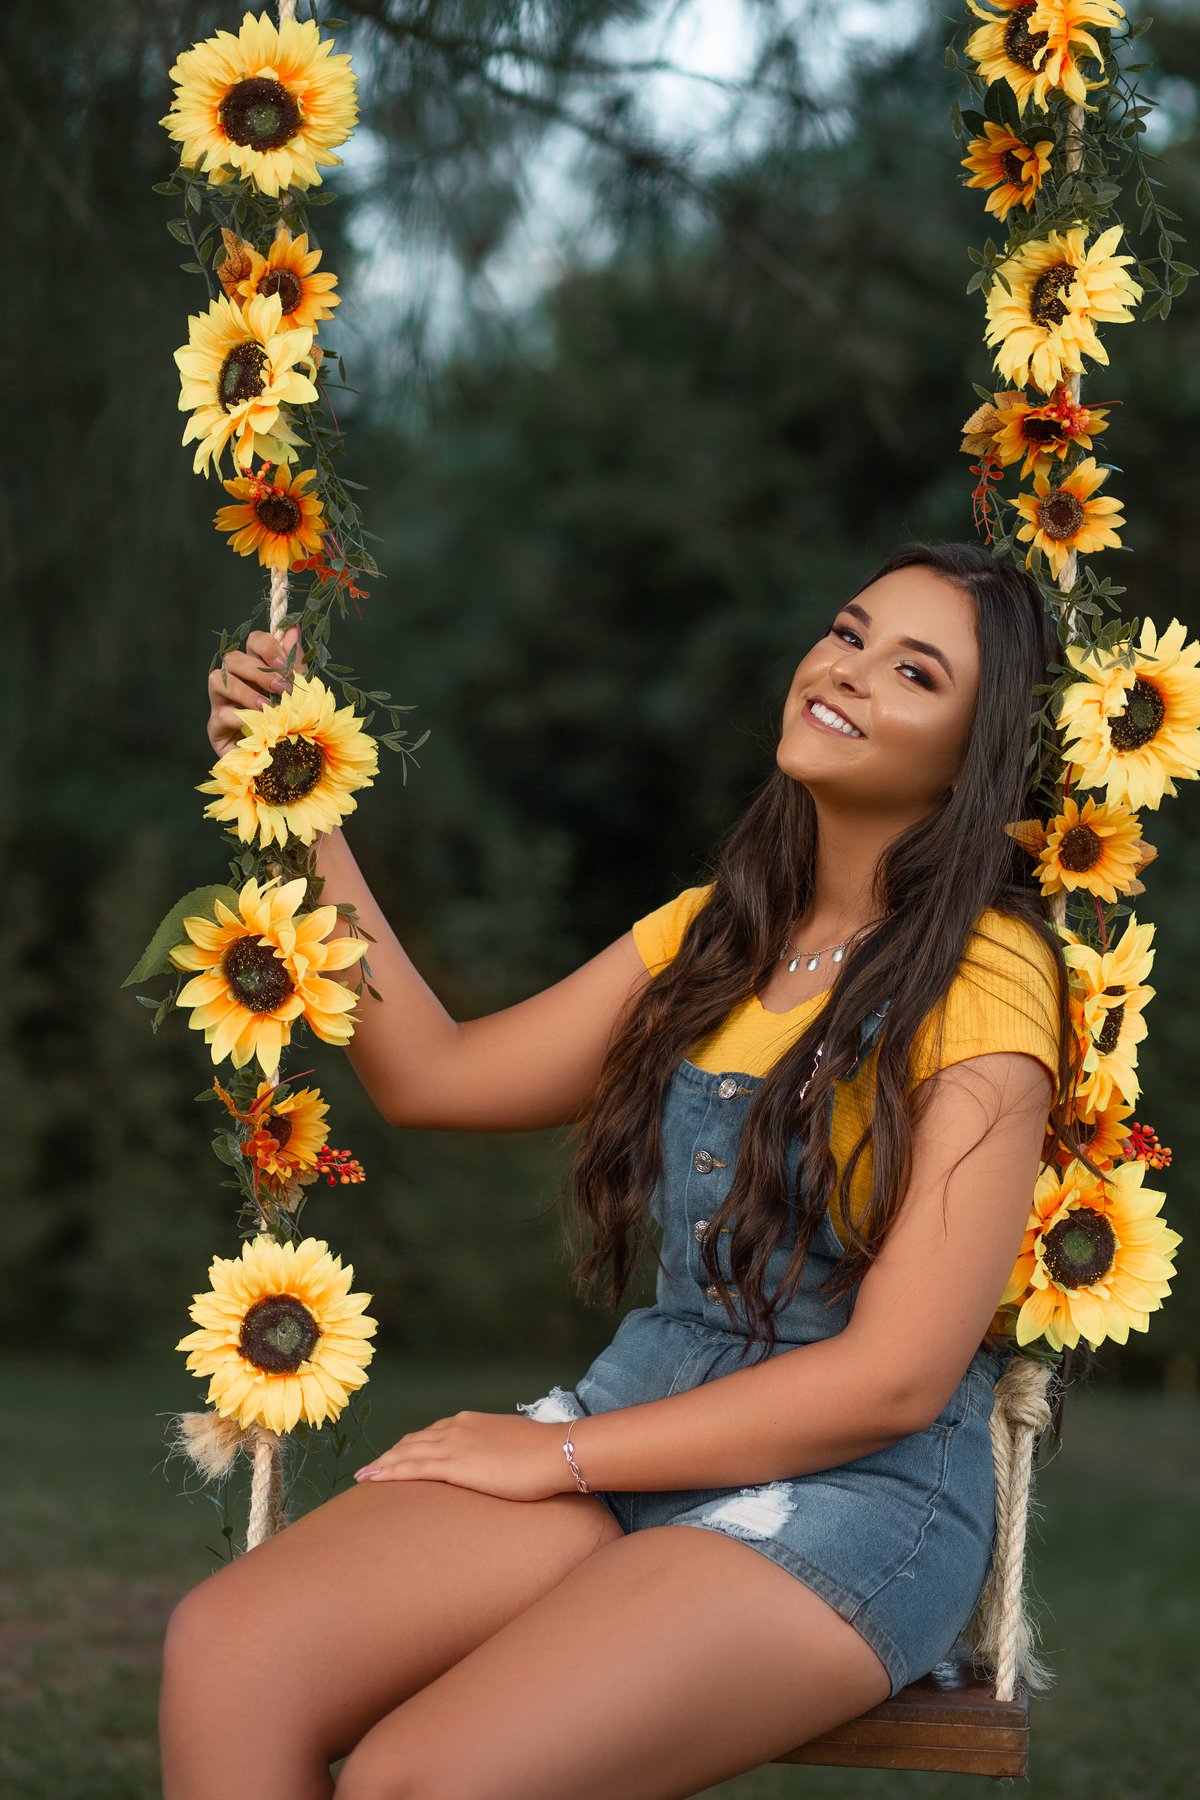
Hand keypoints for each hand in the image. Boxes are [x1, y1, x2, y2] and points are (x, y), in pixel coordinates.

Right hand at [206, 626, 304, 756]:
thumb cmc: (295, 723)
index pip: (254, 641)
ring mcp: (222, 703)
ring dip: (245, 691)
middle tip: (283, 689)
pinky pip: (219, 714)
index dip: (268, 647)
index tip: (286, 665)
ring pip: (217, 679)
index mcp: (257, 667)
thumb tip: (293, 626)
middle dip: (259, 671)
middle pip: (233, 658)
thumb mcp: (301, 691)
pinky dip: (239, 717)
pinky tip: (258, 724)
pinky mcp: (216, 728)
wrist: (291, 762)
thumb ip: (295, 661)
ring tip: (268, 708)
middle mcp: (235, 681)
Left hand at [352, 1411, 577, 1502]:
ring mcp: (453, 1445)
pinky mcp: (454, 1465)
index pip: (431, 1434)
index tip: (397, 1457)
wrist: (555, 1453)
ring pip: (406, 1453)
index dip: (410, 1447)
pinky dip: (389, 1472)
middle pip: (412, 1441)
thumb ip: (497, 1449)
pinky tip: (373, 1480)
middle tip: (371, 1470)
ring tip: (363, 1477)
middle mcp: (456, 1428)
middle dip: (390, 1455)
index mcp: (470, 1422)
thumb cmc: (544, 1452)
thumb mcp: (514, 1444)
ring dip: (382, 1464)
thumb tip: (498, 1460)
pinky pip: (412, 1468)